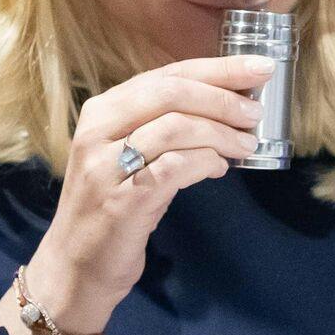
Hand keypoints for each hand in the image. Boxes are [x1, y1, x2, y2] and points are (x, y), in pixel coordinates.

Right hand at [26, 55, 275, 333]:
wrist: (74, 266)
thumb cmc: (111, 208)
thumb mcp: (129, 156)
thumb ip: (165, 127)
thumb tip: (229, 109)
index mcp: (101, 111)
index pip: (166, 75)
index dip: (218, 69)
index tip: (259, 68)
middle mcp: (97, 131)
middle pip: (170, 93)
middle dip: (222, 97)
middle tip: (255, 113)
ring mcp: (106, 166)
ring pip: (174, 127)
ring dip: (221, 133)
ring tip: (246, 145)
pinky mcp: (121, 201)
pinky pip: (174, 167)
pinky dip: (205, 162)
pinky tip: (218, 168)